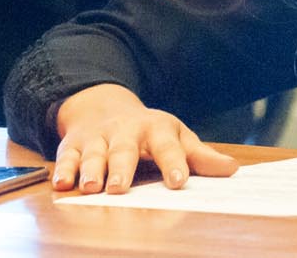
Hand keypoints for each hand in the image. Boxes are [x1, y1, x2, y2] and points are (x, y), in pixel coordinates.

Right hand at [52, 83, 238, 192]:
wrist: (106, 108)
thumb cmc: (150, 132)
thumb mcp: (177, 137)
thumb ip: (201, 157)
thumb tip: (233, 170)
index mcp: (157, 129)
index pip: (168, 146)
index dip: (173, 163)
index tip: (179, 181)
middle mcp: (126, 132)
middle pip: (125, 149)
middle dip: (122, 168)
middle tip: (121, 187)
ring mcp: (98, 138)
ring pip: (94, 154)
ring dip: (92, 169)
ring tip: (93, 187)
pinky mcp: (73, 146)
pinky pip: (66, 157)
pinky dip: (63, 169)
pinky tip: (63, 183)